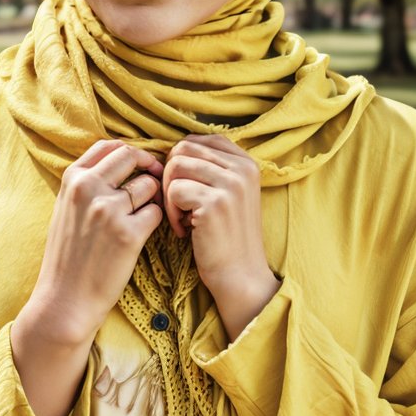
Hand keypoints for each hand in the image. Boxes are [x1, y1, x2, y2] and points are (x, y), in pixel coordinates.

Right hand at [25, 139, 163, 347]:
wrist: (65, 299)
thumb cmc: (68, 256)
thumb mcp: (66, 210)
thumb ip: (86, 183)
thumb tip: (120, 160)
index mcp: (72, 180)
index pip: (108, 145)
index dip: (130, 152)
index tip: (139, 165)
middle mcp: (89, 189)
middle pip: (132, 156)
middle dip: (149, 167)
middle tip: (155, 183)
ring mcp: (109, 210)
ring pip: (149, 185)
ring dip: (154, 198)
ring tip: (145, 216)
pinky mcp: (128, 234)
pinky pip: (156, 213)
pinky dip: (156, 222)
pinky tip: (144, 234)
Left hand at [162, 134, 279, 339]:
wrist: (240, 276)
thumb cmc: (226, 238)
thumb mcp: (229, 196)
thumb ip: (210, 170)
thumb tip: (173, 152)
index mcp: (246, 162)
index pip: (200, 139)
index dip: (181, 160)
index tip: (183, 187)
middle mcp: (242, 168)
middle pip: (183, 149)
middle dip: (170, 176)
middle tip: (176, 204)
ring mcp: (230, 184)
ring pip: (175, 167)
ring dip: (169, 195)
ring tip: (181, 218)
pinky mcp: (215, 203)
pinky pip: (174, 192)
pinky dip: (171, 214)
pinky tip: (184, 231)